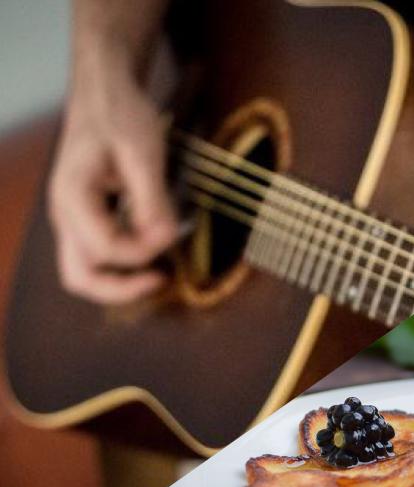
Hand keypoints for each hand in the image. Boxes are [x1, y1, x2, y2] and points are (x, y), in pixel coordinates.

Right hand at [49, 63, 178, 304]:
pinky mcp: (87, 218)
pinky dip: (123, 264)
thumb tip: (165, 238)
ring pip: (86, 271)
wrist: (104, 94)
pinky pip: (98, 255)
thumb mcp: (143, 153)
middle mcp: (65, 215)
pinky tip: (152, 250)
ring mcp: (73, 219)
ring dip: (122, 280)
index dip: (144, 250)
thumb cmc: (120, 116)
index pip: (106, 249)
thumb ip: (152, 199)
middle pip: (80, 277)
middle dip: (122, 288)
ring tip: (159, 271)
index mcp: (73, 197)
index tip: (172, 232)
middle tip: (162, 279)